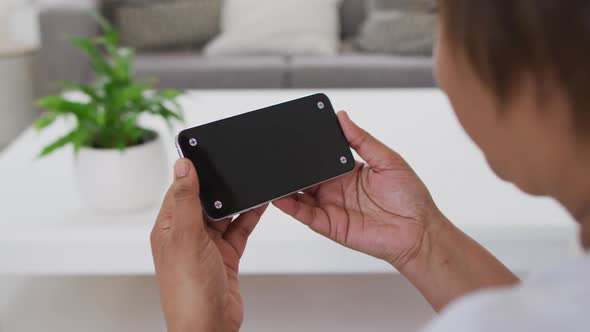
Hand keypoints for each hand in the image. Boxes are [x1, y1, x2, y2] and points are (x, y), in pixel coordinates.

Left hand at [151, 159, 267, 331]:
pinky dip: (249, 217)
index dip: (193, 173)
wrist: (210, 326)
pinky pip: (239, 229)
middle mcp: (186, 235)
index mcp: (168, 228)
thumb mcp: (186, 237)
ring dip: (237, 200)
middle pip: (204, 201)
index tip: (206, 154)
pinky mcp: (226, 255)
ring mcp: (207, 246)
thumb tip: (182, 166)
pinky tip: (259, 205)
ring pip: (224, 214)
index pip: (179, 190)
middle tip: (235, 166)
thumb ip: (187, 200)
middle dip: (219, 186)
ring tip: (251, 182)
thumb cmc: (189, 291)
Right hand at [273, 111, 440, 268]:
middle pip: (306, 176)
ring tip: (271, 176)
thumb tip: (342, 116)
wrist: (419, 231)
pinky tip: (280, 198)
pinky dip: (291, 207)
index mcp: (348, 171)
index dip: (307, 150)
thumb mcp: (388, 159)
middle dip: (292, 168)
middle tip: (277, 156)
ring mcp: (332, 207)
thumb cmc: (410, 197)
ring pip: (300, 195)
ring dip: (286, 187)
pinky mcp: (331, 225)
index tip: (293, 137)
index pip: (321, 158)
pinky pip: (306, 215)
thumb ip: (362, 139)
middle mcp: (336, 188)